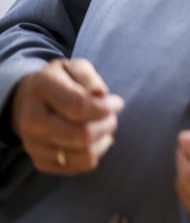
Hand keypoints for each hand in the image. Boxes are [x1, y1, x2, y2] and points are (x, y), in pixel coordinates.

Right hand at [10, 58, 123, 174]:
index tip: (116, 103)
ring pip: (83, 156)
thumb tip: (100, 95)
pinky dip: (93, 154)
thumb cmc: (60, 81)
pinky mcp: (40, 162)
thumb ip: (89, 77)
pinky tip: (93, 140)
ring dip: (102, 141)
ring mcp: (33, 144)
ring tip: (103, 127)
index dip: (105, 108)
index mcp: (41, 89)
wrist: (28, 101)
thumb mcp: (74, 67)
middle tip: (111, 117)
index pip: (79, 107)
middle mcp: (32, 120)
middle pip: (82, 135)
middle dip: (107, 126)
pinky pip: (78, 167)